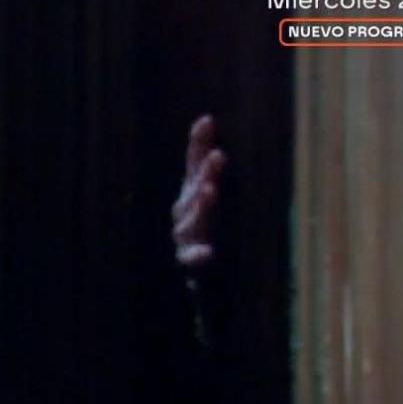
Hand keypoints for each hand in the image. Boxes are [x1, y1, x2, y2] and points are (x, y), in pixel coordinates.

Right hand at [171, 114, 225, 267]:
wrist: (207, 282)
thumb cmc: (212, 236)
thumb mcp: (215, 202)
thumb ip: (213, 174)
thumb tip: (215, 133)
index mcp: (192, 196)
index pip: (194, 166)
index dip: (198, 145)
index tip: (207, 121)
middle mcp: (184, 214)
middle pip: (192, 191)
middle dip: (204, 173)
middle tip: (217, 156)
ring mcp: (185, 238)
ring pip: (189, 222)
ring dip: (200, 207)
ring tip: (210, 192)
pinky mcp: (190, 264)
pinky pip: (192, 259)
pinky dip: (198, 255)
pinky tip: (208, 252)